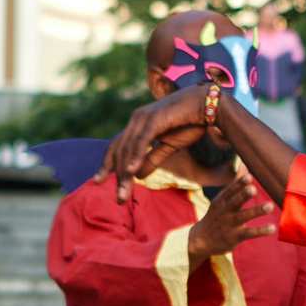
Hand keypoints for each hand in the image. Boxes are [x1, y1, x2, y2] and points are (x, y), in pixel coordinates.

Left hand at [100, 84, 223, 200]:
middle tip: (119, 199)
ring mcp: (144, 117)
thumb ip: (152, 160)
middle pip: (119, 150)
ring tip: (124, 193)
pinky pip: (142, 139)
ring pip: (128, 148)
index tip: (98, 182)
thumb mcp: (168, 147)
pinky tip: (130, 171)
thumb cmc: (190, 123)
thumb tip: (138, 176)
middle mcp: (136, 119)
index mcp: (137, 125)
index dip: (106, 164)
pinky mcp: (155, 117)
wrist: (208, 105)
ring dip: (124, 173)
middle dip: (116, 176)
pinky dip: (135, 156)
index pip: (116, 146)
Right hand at [188, 173, 278, 267]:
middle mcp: (224, 211)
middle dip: (243, 195)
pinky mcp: (235, 237)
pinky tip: (272, 228)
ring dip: (256, 211)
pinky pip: (249, 233)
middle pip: (234, 202)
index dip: (239, 183)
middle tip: (254, 189)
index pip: (230, 191)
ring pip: (243, 216)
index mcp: (221, 201)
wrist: (202, 240)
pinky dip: (260, 230)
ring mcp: (229, 224)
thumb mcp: (222, 200)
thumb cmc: (217, 216)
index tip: (249, 176)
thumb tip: (243, 164)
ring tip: (270, 206)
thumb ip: (235, 184)